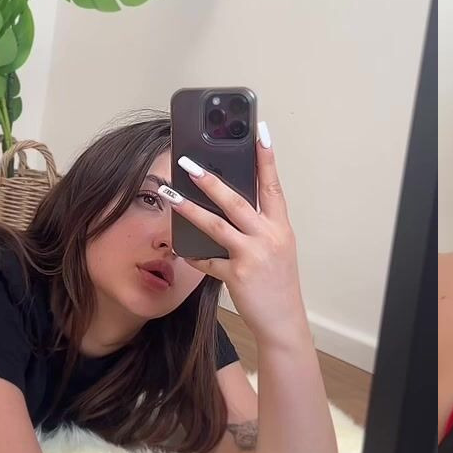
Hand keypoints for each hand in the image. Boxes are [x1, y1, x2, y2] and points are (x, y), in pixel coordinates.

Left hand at [164, 122, 309, 347]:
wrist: (283, 321)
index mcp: (280, 227)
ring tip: (169, 193)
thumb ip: (258, 227)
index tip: (260, 131)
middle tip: (188, 162)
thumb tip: (228, 205)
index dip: (266, 157)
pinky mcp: (237, 274)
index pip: (273, 185)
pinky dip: (193, 254)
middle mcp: (269, 236)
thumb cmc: (278, 283)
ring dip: (189, 207)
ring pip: (216, 224)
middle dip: (210, 179)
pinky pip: (207, 260)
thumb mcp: (276, 249)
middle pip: (237, 200)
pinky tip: (181, 249)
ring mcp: (252, 255)